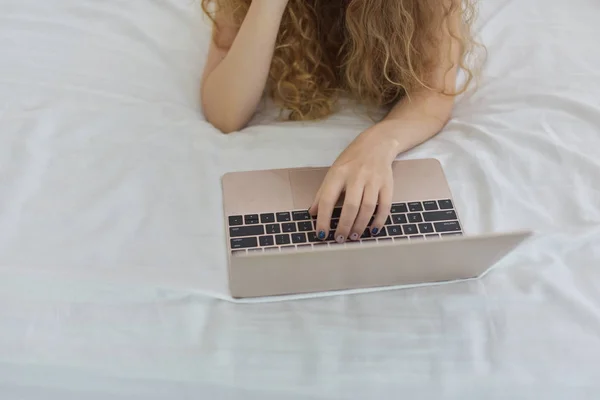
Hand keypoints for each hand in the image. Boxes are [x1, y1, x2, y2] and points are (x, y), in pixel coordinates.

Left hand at [309, 126, 399, 242]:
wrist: (377, 144)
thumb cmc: (351, 161)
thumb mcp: (333, 172)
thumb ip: (323, 193)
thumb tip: (313, 213)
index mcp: (338, 173)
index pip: (328, 199)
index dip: (323, 219)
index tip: (321, 234)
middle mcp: (356, 176)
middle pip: (350, 206)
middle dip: (344, 226)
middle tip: (340, 239)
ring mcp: (374, 180)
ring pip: (367, 208)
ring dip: (360, 226)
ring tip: (353, 236)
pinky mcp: (388, 184)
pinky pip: (384, 206)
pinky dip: (379, 221)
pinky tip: (372, 230)